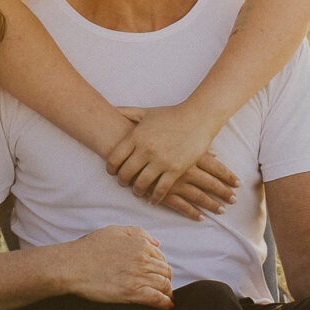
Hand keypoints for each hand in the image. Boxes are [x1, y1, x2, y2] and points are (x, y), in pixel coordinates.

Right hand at [60, 225, 173, 307]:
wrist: (72, 265)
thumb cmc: (89, 248)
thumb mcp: (114, 231)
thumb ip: (137, 233)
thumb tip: (156, 243)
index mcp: (139, 243)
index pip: (160, 257)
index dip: (160, 266)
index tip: (158, 274)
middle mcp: (142, 258)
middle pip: (165, 271)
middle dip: (166, 279)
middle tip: (163, 286)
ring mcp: (138, 276)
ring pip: (164, 284)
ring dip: (167, 291)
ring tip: (165, 297)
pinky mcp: (132, 292)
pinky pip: (157, 299)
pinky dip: (164, 303)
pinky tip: (166, 306)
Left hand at [104, 105, 239, 214]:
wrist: (198, 118)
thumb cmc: (171, 115)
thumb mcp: (147, 112)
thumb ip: (127, 112)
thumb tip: (111, 109)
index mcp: (136, 136)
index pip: (114, 158)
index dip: (111, 169)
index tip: (113, 172)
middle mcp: (146, 149)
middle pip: (125, 174)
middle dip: (122, 181)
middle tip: (124, 183)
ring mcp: (160, 160)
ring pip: (141, 184)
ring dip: (137, 191)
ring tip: (138, 191)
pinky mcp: (175, 169)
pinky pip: (160, 190)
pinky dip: (155, 198)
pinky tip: (153, 200)